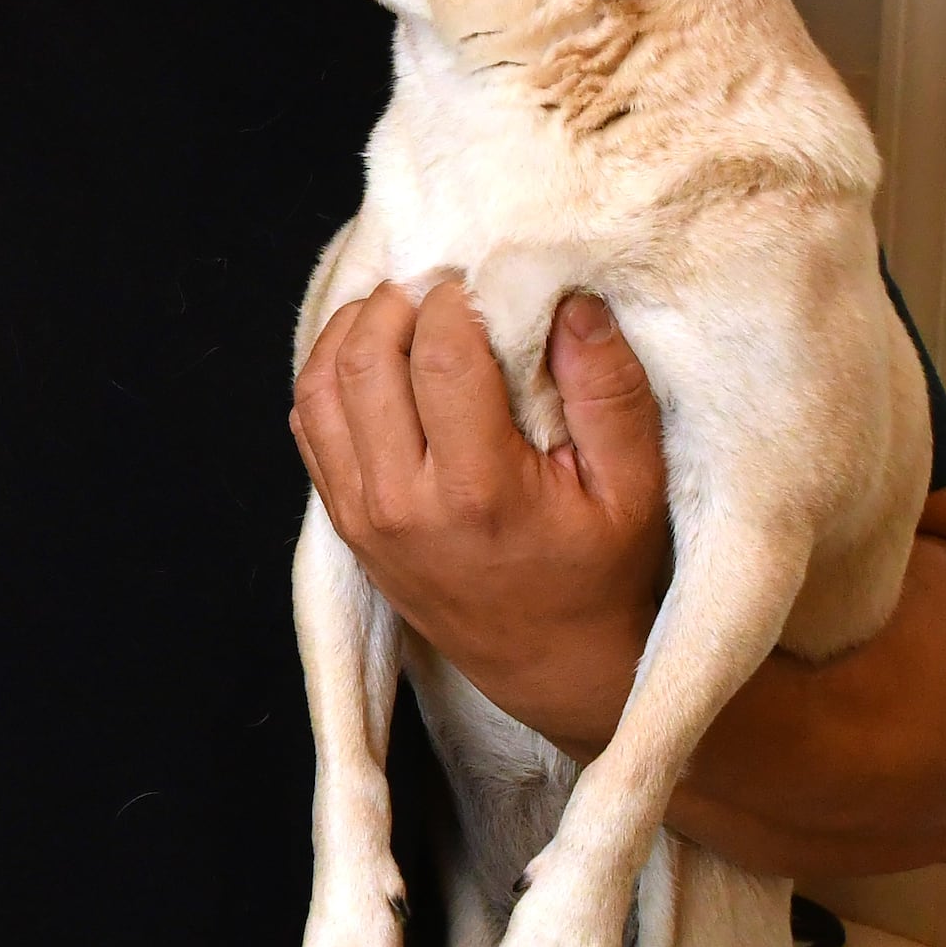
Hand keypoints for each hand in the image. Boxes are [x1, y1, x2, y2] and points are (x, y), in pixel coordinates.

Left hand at [292, 281, 667, 755]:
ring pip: (320, 385)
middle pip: (365, 359)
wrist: (556, 666)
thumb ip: (608, 391)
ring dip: (356, 329)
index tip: (484, 279)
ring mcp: (361, 516)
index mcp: (478, 491)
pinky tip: (379, 357)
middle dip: (399, 300)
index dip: (457, 297)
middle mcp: (402, 504)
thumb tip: (570, 301)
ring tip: (406, 310)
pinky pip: (310, 424)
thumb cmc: (603, 574)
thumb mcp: (635, 488)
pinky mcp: (345, 523)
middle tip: (442, 284)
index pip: (441, 355)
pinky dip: (331, 373)